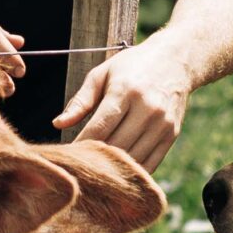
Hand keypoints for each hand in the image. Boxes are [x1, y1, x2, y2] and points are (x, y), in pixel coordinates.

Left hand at [55, 38, 190, 170]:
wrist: (175, 61)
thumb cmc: (131, 67)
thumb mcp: (102, 74)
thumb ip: (80, 101)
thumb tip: (57, 124)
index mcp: (125, 91)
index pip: (99, 127)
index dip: (82, 143)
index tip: (70, 154)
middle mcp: (146, 109)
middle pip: (116, 145)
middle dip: (96, 157)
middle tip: (81, 164)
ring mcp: (162, 124)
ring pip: (134, 158)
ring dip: (114, 167)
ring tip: (98, 169)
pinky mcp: (172, 135)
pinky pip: (151, 163)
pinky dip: (133, 171)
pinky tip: (120, 170)